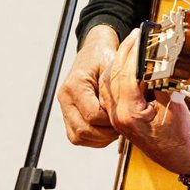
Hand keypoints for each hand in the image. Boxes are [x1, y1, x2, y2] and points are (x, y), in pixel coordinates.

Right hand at [57, 25, 121, 146]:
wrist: (95, 51)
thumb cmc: (104, 56)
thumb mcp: (113, 66)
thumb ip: (115, 88)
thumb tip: (123, 110)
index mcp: (75, 85)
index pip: (92, 115)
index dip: (111, 120)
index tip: (124, 115)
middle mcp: (65, 98)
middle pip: (83, 130)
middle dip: (106, 133)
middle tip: (122, 126)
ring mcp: (65, 108)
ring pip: (79, 137)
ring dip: (99, 138)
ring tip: (115, 128)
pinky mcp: (68, 115)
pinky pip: (77, 136)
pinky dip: (93, 138)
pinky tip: (107, 129)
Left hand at [100, 28, 189, 175]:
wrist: (179, 155)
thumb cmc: (178, 135)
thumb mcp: (173, 104)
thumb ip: (160, 81)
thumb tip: (154, 60)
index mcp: (130, 113)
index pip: (126, 74)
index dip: (133, 52)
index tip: (140, 36)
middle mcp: (118, 115)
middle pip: (114, 75)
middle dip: (125, 52)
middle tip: (135, 35)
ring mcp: (116, 117)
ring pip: (110, 82)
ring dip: (119, 61)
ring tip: (131, 45)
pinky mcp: (119, 117)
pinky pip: (112, 91)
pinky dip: (118, 74)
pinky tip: (125, 65)